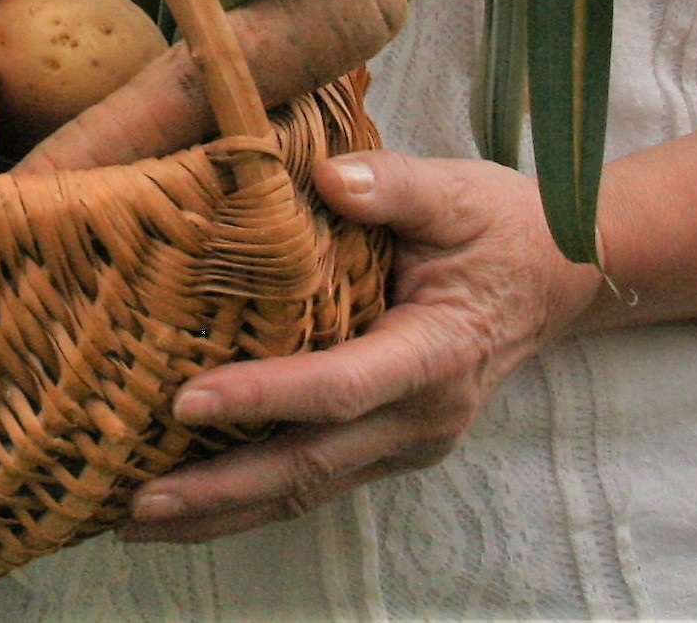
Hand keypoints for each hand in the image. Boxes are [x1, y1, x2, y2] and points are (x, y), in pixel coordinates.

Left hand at [122, 150, 605, 539]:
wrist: (559, 277)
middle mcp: (421, 416)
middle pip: (311, 466)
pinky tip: (189, 503)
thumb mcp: (458, 193)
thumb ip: (395, 187)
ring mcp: (404, 441)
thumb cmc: (502, 227)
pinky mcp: (387, 445)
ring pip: (306, 489)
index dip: (263, 397)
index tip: (187, 400)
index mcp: (436, 354)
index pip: (340, 387)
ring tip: (136, 520)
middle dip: (221, 489)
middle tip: (136, 501)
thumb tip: (329, 177)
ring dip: (223, 510)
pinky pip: (314, 479)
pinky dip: (249, 496)